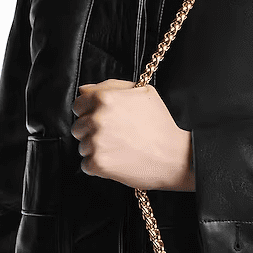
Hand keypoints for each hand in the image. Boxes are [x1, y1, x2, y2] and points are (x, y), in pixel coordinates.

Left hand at [71, 79, 194, 190]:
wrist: (175, 157)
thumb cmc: (161, 125)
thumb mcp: (143, 93)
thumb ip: (111, 86)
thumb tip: (85, 90)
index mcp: (105, 99)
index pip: (78, 104)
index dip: (89, 112)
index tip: (103, 120)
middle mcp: (97, 119)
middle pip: (78, 126)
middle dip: (91, 131)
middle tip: (114, 136)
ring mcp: (96, 142)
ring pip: (82, 146)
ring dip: (96, 149)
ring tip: (118, 149)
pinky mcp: (98, 163)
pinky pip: (86, 164)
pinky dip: (98, 166)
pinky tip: (117, 161)